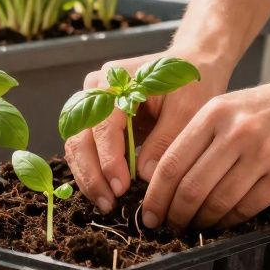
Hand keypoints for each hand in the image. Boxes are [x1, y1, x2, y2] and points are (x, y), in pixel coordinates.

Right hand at [63, 49, 230, 212]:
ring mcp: (92, 106)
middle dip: (92, 173)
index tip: (121, 187)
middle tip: (109, 203)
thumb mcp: (188, 109)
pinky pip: (87, 150)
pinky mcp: (97, 122)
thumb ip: (165, 140)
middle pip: (80, 136)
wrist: (191, 66)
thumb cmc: (191, 83)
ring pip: (78, 146)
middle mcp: (95, 91)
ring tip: (107, 204)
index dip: (109, 159)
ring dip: (88, 177)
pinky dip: (93, 172)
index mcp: (116, 80)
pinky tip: (107, 193)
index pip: (103, 124)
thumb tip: (144, 177)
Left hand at [139, 68, 269, 230]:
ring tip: (196, 227)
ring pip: (217, 202)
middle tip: (169, 227)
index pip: (171, 162)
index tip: (149, 213)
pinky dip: (230, 221)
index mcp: (215, 111)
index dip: (155, 195)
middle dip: (174, 215)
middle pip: (190, 187)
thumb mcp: (234, 106)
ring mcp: (262, 153)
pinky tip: (225, 222)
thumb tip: (171, 181)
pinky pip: (246, 208)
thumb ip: (204, 137)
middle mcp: (235, 131)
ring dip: (201, 222)